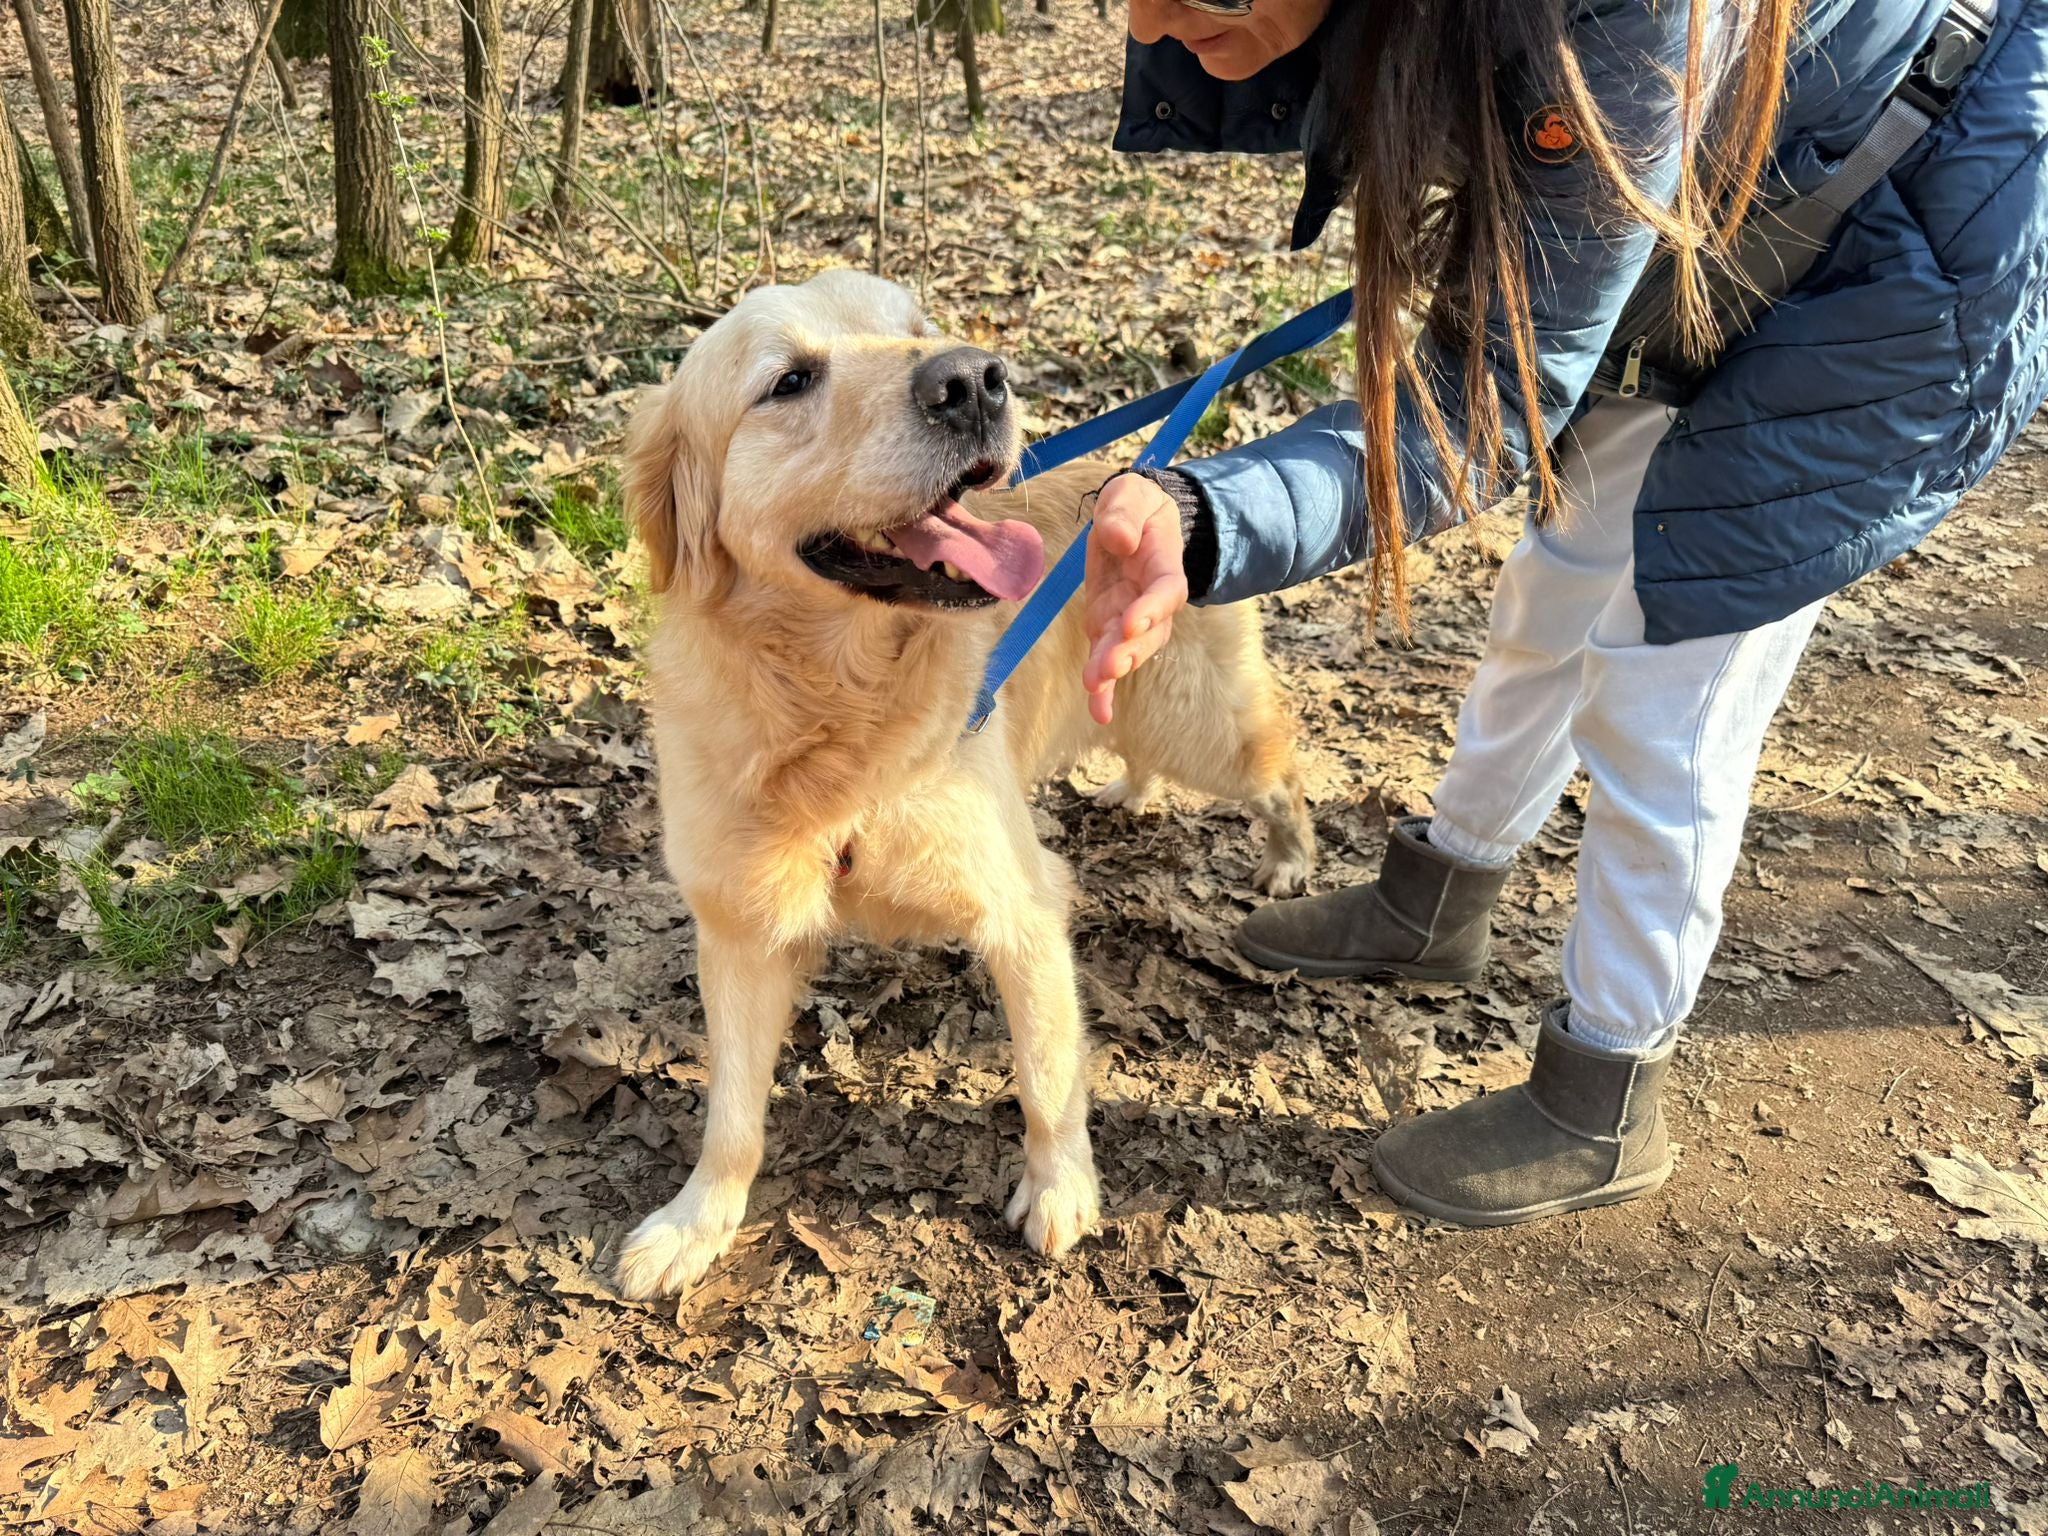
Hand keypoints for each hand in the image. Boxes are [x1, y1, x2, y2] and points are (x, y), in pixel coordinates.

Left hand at [1083, 474, 1188, 725]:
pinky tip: (1099, 712)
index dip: (1151, 609)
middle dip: (1130, 651)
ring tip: (1096, 686)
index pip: (1164, 592)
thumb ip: (1124, 512)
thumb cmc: (1136, 505)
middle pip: (1149, 633)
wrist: (1132, 522)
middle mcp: (1152, 601)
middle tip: (1111, 668)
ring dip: (1113, 671)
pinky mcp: (1108, 629)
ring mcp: (1130, 619)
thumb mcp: (1130, 494)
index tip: (1131, 623)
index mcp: (1164, 567)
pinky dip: (1103, 689)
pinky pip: (1106, 661)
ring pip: (1127, 651)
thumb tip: (1120, 538)